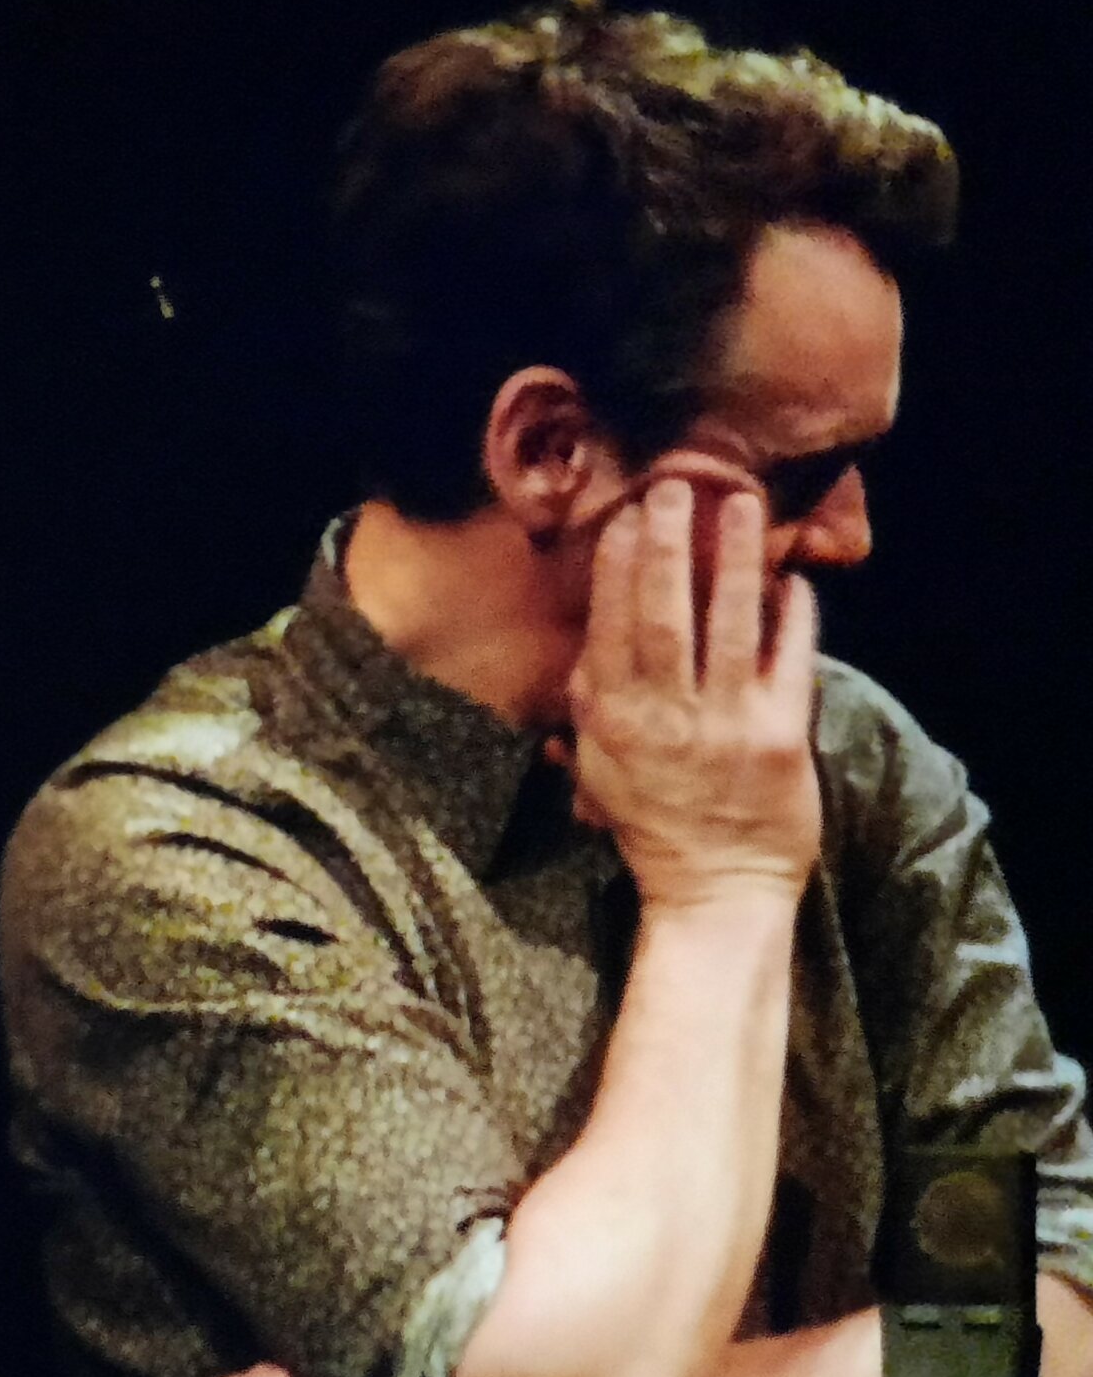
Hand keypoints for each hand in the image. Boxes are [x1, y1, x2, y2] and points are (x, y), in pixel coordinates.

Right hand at [565, 479, 819, 910]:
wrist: (713, 889)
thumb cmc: (651, 824)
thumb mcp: (597, 766)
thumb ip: (588, 706)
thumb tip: (583, 649)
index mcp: (612, 718)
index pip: (611, 625)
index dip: (620, 566)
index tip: (627, 515)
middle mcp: (665, 715)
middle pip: (663, 612)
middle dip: (669, 544)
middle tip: (675, 487)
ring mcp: (726, 724)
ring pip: (728, 624)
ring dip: (733, 559)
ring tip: (739, 504)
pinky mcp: (781, 736)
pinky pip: (787, 661)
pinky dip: (791, 616)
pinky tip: (793, 578)